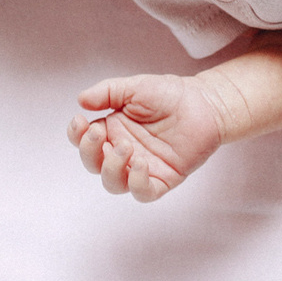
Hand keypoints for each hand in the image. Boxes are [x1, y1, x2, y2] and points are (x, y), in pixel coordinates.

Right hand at [67, 74, 226, 201]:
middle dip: (90, 151)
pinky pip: (143, 192)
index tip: (81, 121)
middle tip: (100, 132)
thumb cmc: (170, 94)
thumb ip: (107, 92)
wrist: (204, 102)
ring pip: (114, 183)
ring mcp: (142, 167)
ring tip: (126, 147)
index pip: (85, 140)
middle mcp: (123, 151)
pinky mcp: (163, 179)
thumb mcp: (134, 87)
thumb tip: (80, 100)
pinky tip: (140, 164)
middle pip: (94, 164)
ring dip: (111, 168)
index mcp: (113, 130)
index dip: (77, 136)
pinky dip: (137, 183)